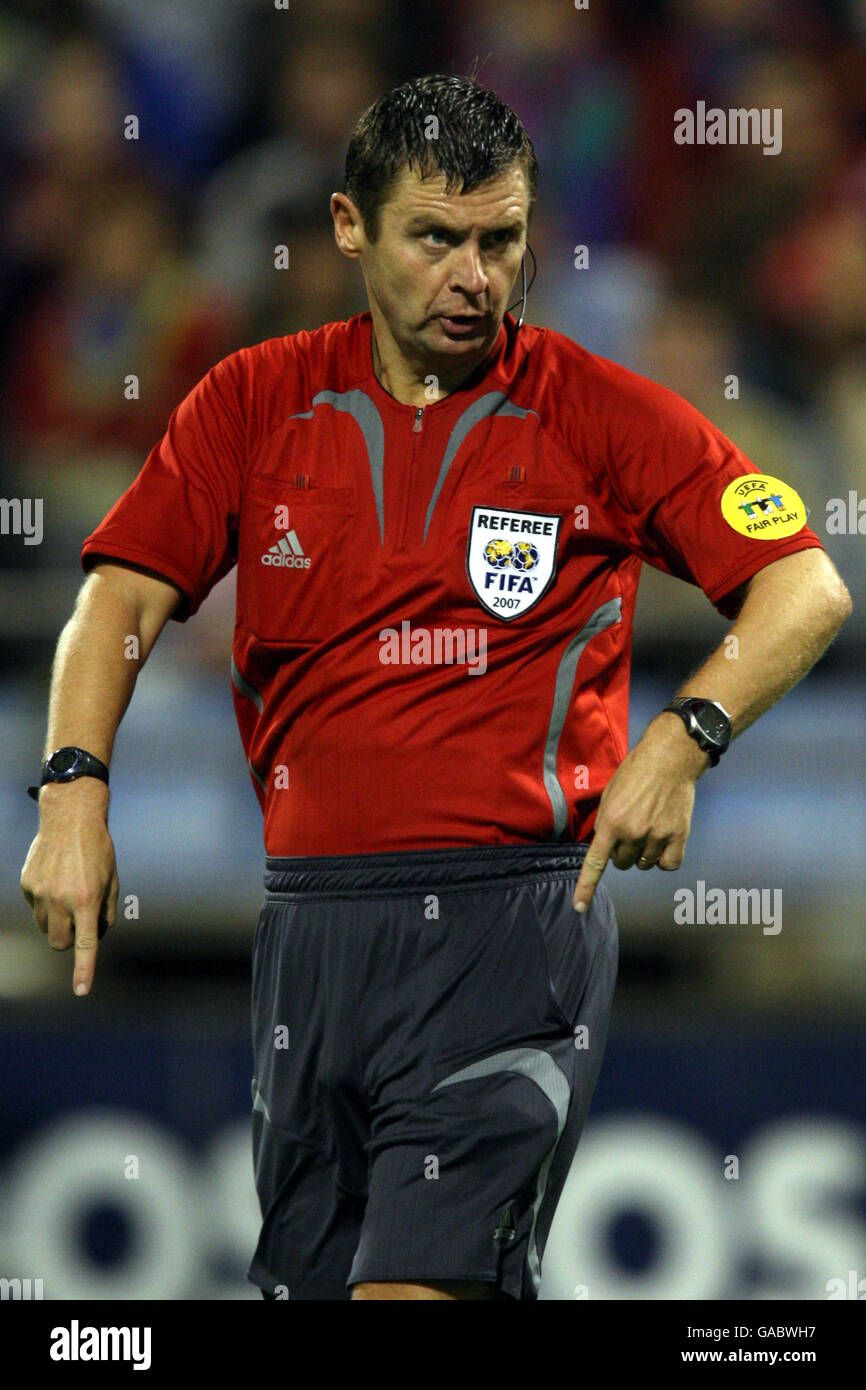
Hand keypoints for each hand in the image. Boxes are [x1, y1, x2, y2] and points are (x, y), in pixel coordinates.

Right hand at [20, 780, 117, 995]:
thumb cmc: (97, 849)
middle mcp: (61, 899)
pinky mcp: (27, 885)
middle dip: (68, 941)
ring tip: (67, 892)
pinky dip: (45, 901)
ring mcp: (40, 893)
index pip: (85, 944)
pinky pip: (35, 906)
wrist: (69, 819)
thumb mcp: (112, 879)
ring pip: (46, 926)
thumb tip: (99, 931)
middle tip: (78, 924)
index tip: (81, 991)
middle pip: (59, 943)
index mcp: (87, 900)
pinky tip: (55, 879)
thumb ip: (107, 909)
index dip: (83, 970)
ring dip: (57, 920)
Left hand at [572, 716, 703, 912]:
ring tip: (648, 829)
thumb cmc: (635, 773)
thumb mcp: (609, 795)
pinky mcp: (678, 836)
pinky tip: (664, 842)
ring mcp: (656, 836)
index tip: (578, 908)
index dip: (585, 888)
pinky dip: (665, 859)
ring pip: (644, 864)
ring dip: (643, 854)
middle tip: (630, 831)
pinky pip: (668, 864)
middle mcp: (632, 833)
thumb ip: (605, 823)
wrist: (669, 759)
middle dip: (622, 852)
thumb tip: (604, 847)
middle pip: (622, 864)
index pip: (595, 863)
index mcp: (611, 822)